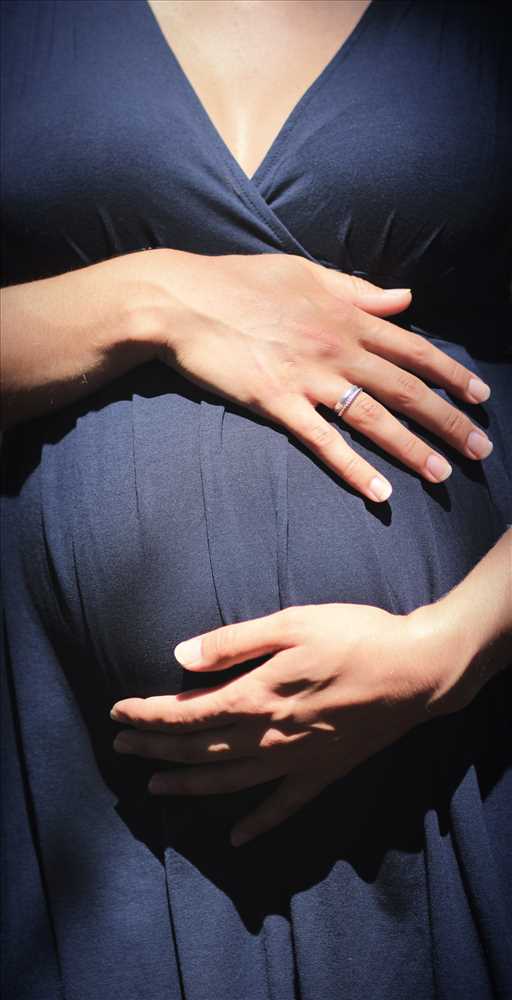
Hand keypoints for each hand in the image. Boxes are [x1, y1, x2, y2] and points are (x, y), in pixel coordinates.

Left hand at [111, 601, 469, 844]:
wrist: (418, 670)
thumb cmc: (355, 635)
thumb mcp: (292, 623)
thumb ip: (235, 643)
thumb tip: (181, 655)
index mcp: (259, 696)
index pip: (189, 713)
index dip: (149, 714)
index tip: (118, 710)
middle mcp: (270, 736)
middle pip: (200, 749)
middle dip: (155, 747)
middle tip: (120, 744)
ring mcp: (297, 760)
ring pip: (229, 781)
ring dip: (187, 783)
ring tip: (155, 784)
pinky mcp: (324, 772)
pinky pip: (284, 806)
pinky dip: (257, 823)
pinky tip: (237, 836)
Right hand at [149, 249, 491, 501]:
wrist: (182, 299)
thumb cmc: (240, 281)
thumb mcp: (305, 273)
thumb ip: (358, 290)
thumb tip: (405, 299)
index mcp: (346, 315)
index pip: (413, 349)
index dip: (451, 374)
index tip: (480, 396)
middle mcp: (337, 347)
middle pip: (405, 389)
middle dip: (448, 421)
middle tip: (480, 451)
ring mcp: (308, 377)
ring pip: (373, 418)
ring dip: (412, 449)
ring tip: (442, 476)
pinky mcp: (277, 403)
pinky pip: (323, 441)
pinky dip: (353, 469)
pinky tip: (378, 493)